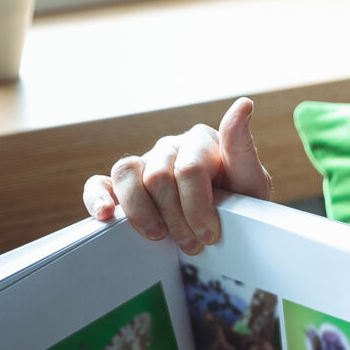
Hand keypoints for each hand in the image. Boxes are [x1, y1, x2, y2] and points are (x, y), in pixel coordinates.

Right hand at [81, 97, 272, 254]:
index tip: (210, 235)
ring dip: (141, 212)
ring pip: (127, 174)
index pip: (190, 170)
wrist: (227, 226)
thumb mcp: (252, 183)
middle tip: (194, 244)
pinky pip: (100, 183)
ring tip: (159, 236)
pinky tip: (106, 215)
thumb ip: (243, 147)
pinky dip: (97, 198)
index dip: (197, 208)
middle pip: (159, 178)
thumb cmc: (239, 204)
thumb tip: (243, 104)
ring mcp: (145, 163)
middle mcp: (170, 147)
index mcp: (201, 141)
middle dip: (177, 219)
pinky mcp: (123, 185)